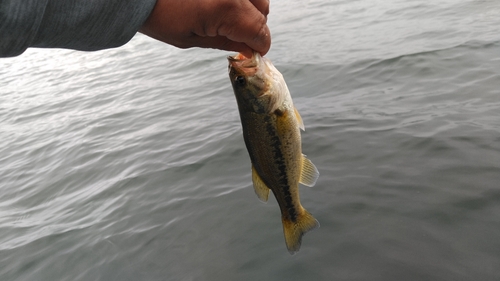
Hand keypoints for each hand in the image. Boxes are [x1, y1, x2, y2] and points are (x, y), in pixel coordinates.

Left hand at [140, 0, 270, 56]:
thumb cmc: (158, 14)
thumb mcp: (191, 38)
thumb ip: (225, 42)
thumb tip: (247, 49)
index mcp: (228, 9)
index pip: (260, 31)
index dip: (260, 46)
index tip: (255, 53)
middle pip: (263, 11)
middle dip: (254, 27)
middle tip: (238, 37)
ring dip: (250, 9)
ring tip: (229, 18)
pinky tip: (222, 5)